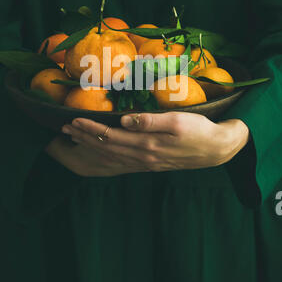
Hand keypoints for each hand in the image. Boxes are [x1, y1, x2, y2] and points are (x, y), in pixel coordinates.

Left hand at [57, 112, 249, 175]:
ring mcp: (145, 163)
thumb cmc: (198, 130)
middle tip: (65, 128)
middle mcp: (142, 157)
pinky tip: (99, 153)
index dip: (90, 129)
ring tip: (75, 138)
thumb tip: (125, 119)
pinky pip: (120, 162)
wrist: (216, 149)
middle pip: (106, 148)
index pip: (110, 137)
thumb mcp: (177, 121)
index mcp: (146, 145)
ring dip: (91, 147)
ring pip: (111, 156)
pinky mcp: (150, 163)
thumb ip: (150, 121)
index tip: (74, 120)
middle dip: (84, 138)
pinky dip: (104, 157)